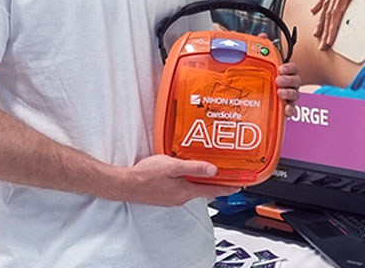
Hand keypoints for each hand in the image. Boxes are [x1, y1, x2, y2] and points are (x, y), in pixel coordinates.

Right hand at [121, 154, 239, 205]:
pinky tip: (185, 173)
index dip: (227, 187)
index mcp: (185, 191)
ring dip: (201, 181)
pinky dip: (189, 181)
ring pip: (192, 189)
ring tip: (208, 171)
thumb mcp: (172, 166)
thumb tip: (213, 170)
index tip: (238, 186)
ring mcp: (172, 198)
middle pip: (203, 190)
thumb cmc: (146, 175)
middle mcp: (181, 198)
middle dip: (215, 183)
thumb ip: (193, 168)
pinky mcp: (165, 195)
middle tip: (226, 175)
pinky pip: (182, 188)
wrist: (126, 185)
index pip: (212, 191)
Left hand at [254, 34, 301, 115]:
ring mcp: (287, 97)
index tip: (281, 68)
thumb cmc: (261, 77)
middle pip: (296, 81)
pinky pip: (291, 110)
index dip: (289, 68)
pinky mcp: (283, 109)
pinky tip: (285, 109)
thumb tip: (262, 36)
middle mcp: (288, 84)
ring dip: (289, 93)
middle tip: (278, 80)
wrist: (253, 96)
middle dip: (289, 80)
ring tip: (279, 92)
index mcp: (283, 73)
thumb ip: (262, 49)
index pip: (293, 68)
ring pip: (295, 95)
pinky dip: (290, 110)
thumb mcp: (258, 63)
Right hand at [311, 0, 364, 49]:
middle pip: (329, 14)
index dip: (332, 28)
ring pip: (326, 7)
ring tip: (316, 34)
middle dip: (325, 31)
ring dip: (321, 22)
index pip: (336, 12)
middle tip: (322, 46)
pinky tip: (314, 12)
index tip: (329, 41)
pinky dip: (319, 5)